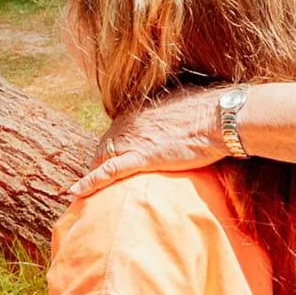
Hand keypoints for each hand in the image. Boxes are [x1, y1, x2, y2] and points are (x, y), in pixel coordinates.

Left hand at [68, 87, 225, 200]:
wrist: (219, 118)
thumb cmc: (208, 110)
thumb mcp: (182, 102)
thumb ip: (168, 109)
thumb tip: (172, 113)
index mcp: (138, 109)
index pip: (116, 132)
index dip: (113, 148)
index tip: (112, 159)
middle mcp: (130, 122)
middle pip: (106, 146)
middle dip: (101, 162)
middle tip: (100, 180)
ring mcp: (134, 139)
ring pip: (104, 158)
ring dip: (94, 174)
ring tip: (85, 192)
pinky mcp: (142, 157)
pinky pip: (110, 171)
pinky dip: (91, 181)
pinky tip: (76, 191)